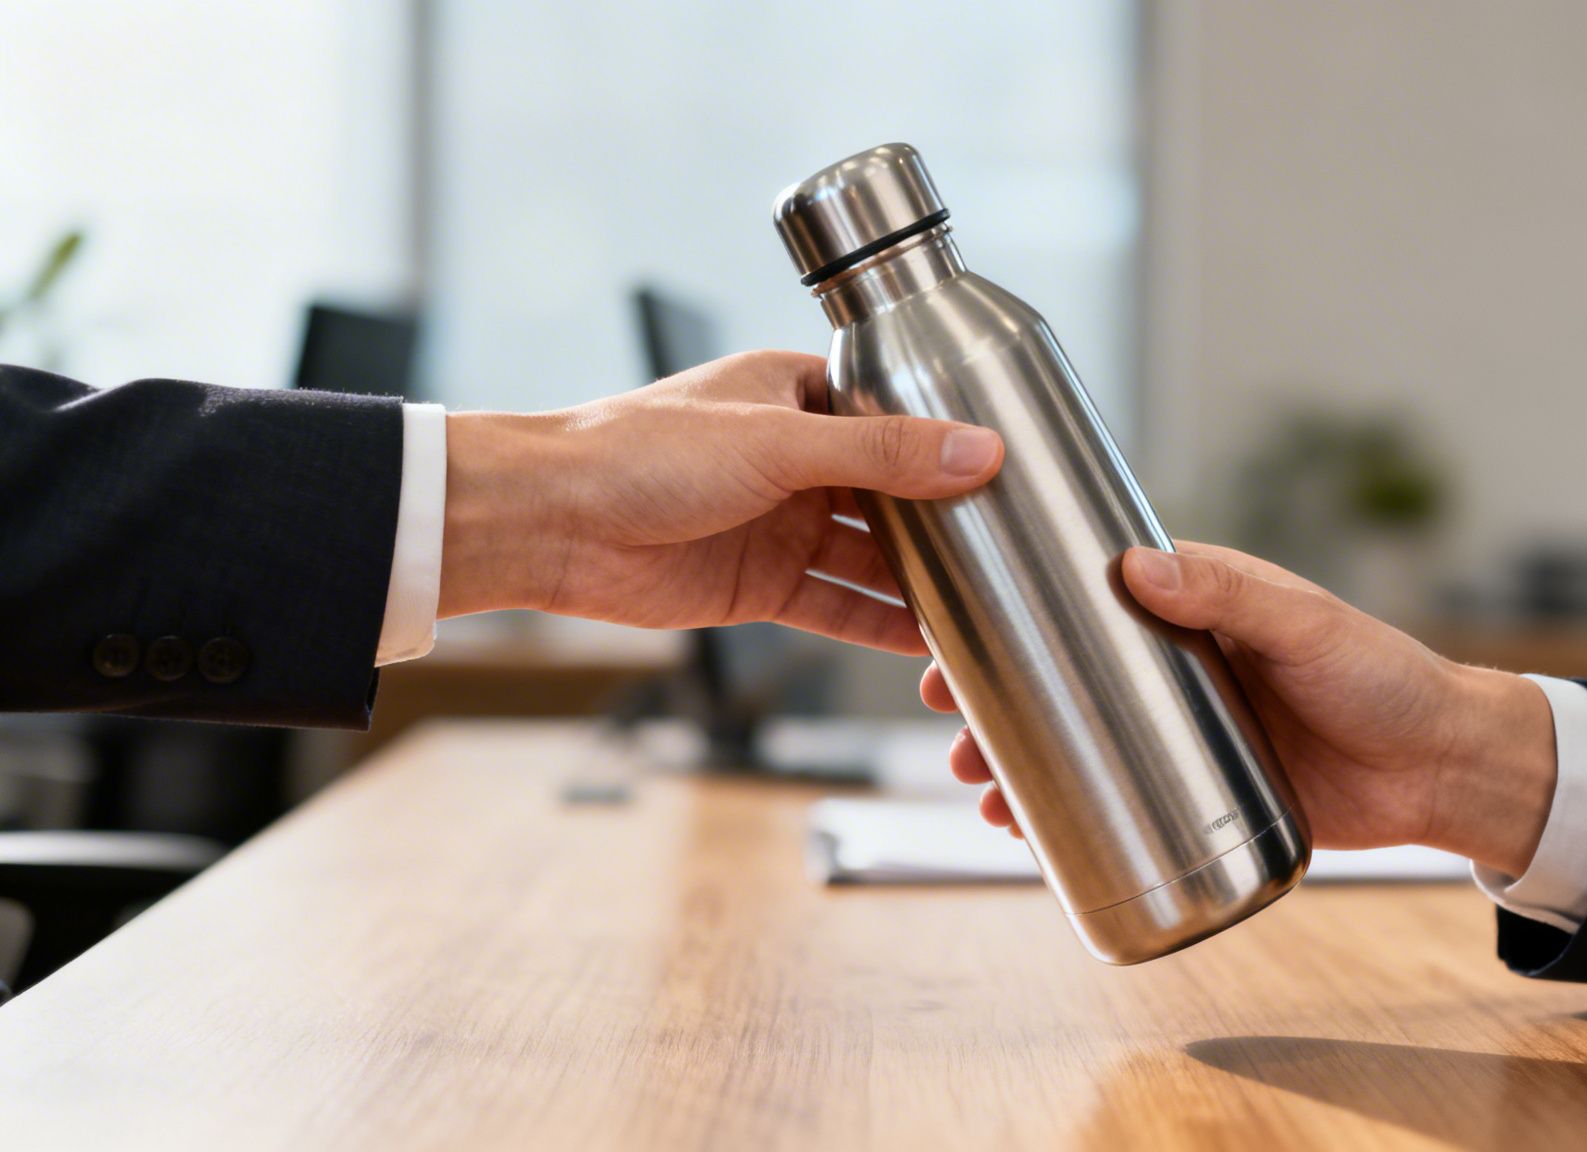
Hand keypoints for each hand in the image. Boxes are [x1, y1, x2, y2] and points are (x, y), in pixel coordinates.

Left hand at [437, 350, 1001, 653]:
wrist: (549, 524)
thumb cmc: (638, 452)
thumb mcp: (777, 441)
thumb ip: (881, 452)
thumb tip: (977, 450)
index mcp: (796, 395)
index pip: (894, 413)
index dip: (949, 440)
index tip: (1011, 465)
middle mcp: (794, 459)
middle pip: (891, 493)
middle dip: (945, 519)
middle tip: (1016, 542)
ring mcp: (779, 523)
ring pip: (870, 556)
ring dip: (921, 580)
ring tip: (988, 601)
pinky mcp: (760, 584)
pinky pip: (836, 606)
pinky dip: (880, 625)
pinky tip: (930, 644)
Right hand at [922, 541, 1559, 875]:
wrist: (1442, 768)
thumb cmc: (1384, 675)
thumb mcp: (1305, 625)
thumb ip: (1230, 594)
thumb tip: (1140, 566)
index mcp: (1193, 605)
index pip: (1083, 598)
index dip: (1018, 614)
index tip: (960, 635)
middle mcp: (1177, 664)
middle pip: (1065, 677)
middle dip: (1000, 702)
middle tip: (955, 729)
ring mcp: (1186, 731)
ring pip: (1082, 742)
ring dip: (1024, 762)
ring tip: (981, 790)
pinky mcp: (1204, 791)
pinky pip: (1122, 801)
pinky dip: (1070, 815)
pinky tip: (1028, 832)